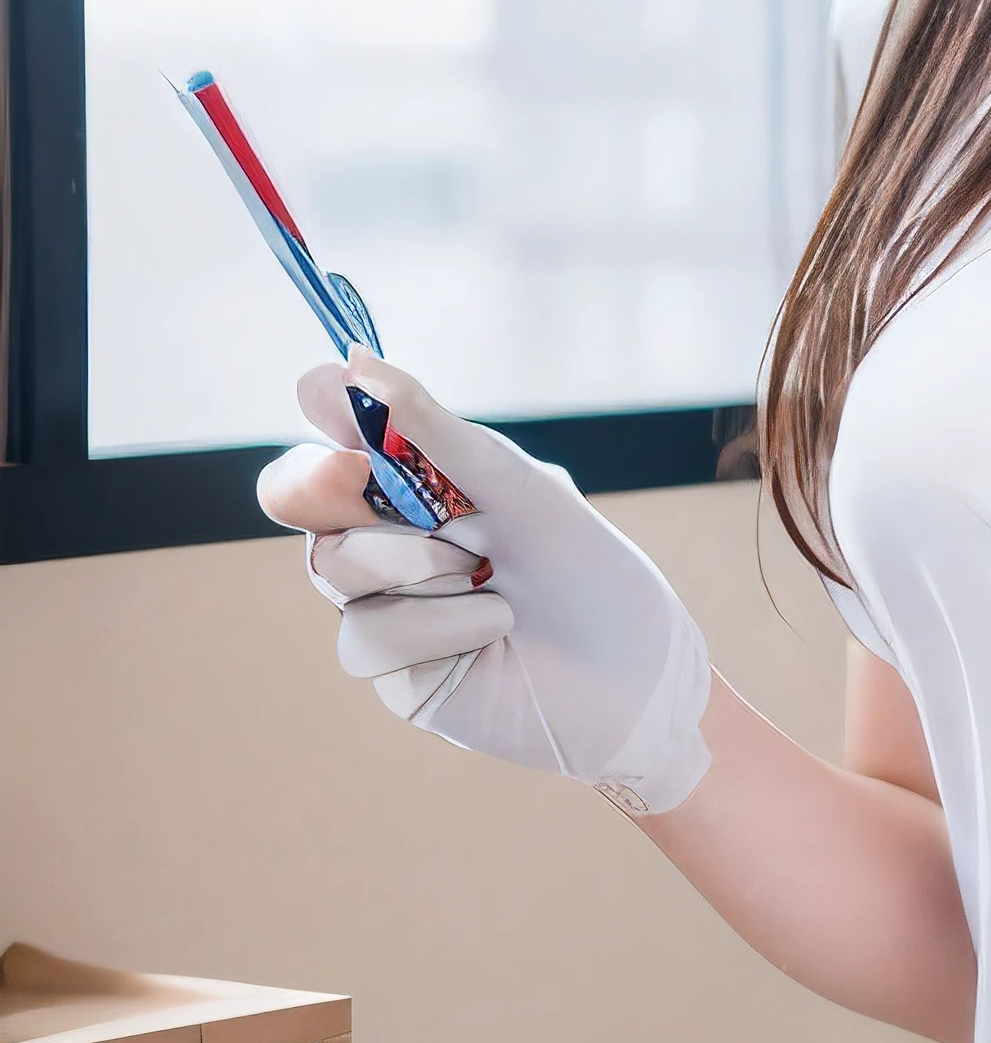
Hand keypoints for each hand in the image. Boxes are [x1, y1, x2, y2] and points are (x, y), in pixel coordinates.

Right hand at [256, 356, 712, 812]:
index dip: (323, 415)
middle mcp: (393, 541)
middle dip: (323, 485)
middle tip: (354, 476)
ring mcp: (389, 605)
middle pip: (300, 499)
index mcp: (422, 488)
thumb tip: (357, 361)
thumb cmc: (594, 575)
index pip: (338, 442)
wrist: (637, 680)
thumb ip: (438, 434)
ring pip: (334, 566)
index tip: (329, 397)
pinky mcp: (395, 671)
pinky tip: (493, 627)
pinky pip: (370, 636)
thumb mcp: (521, 491)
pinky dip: (437, 625)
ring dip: (412, 563)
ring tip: (482, 575)